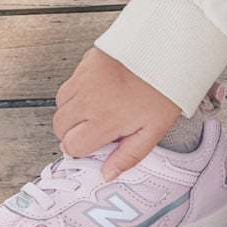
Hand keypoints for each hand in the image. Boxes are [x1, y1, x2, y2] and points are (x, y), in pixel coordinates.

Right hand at [53, 47, 180, 179]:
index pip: (71, 145)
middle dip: (72, 133)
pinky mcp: (85, 63)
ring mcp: (83, 79)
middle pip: (59, 126)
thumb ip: (128, 155)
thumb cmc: (163, 92)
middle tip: (95, 130)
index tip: (94, 146)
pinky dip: (76, 94)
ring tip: (98, 112)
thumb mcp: (153, 131)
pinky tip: (98, 94)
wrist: (167, 53)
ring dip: (72, 113)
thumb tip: (107, 174)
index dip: (81, 150)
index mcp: (104, 119)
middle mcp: (88, 99)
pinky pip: (69, 84)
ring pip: (60, 105)